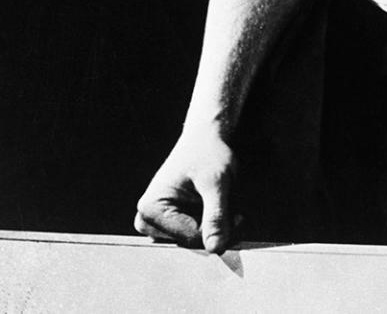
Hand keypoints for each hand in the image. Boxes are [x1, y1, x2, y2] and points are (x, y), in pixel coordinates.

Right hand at [134, 131, 236, 252]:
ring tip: (224, 203)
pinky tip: (215, 206)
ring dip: (215, 227)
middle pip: (190, 242)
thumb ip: (216, 215)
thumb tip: (215, 249)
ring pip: (195, 240)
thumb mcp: (216, 182)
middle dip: (217, 229)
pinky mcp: (168, 223)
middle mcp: (147, 219)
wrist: (205, 138)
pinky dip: (210, 223)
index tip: (240, 217)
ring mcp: (157, 223)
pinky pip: (194, 234)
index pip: (190, 238)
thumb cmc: (207, 153)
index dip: (219, 231)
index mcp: (151, 208)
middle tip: (236, 211)